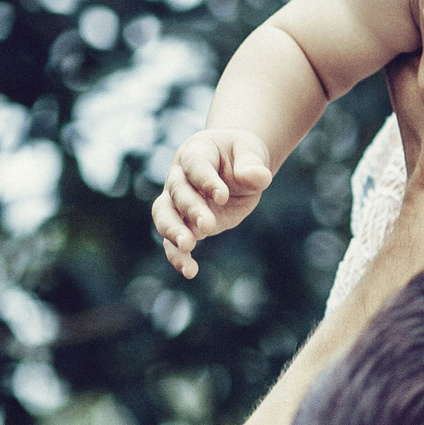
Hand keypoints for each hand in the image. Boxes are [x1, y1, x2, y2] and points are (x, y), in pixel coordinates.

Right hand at [152, 128, 272, 277]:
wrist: (237, 165)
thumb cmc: (242, 155)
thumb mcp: (251, 152)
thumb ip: (252, 165)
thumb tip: (258, 177)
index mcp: (195, 152)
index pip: (196, 166)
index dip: (206, 181)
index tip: (222, 196)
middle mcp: (179, 177)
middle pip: (178, 193)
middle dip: (191, 209)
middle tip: (208, 225)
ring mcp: (178, 202)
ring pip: (165, 216)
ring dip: (174, 232)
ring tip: (187, 248)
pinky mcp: (186, 223)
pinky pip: (174, 240)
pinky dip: (178, 256)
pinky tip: (189, 271)